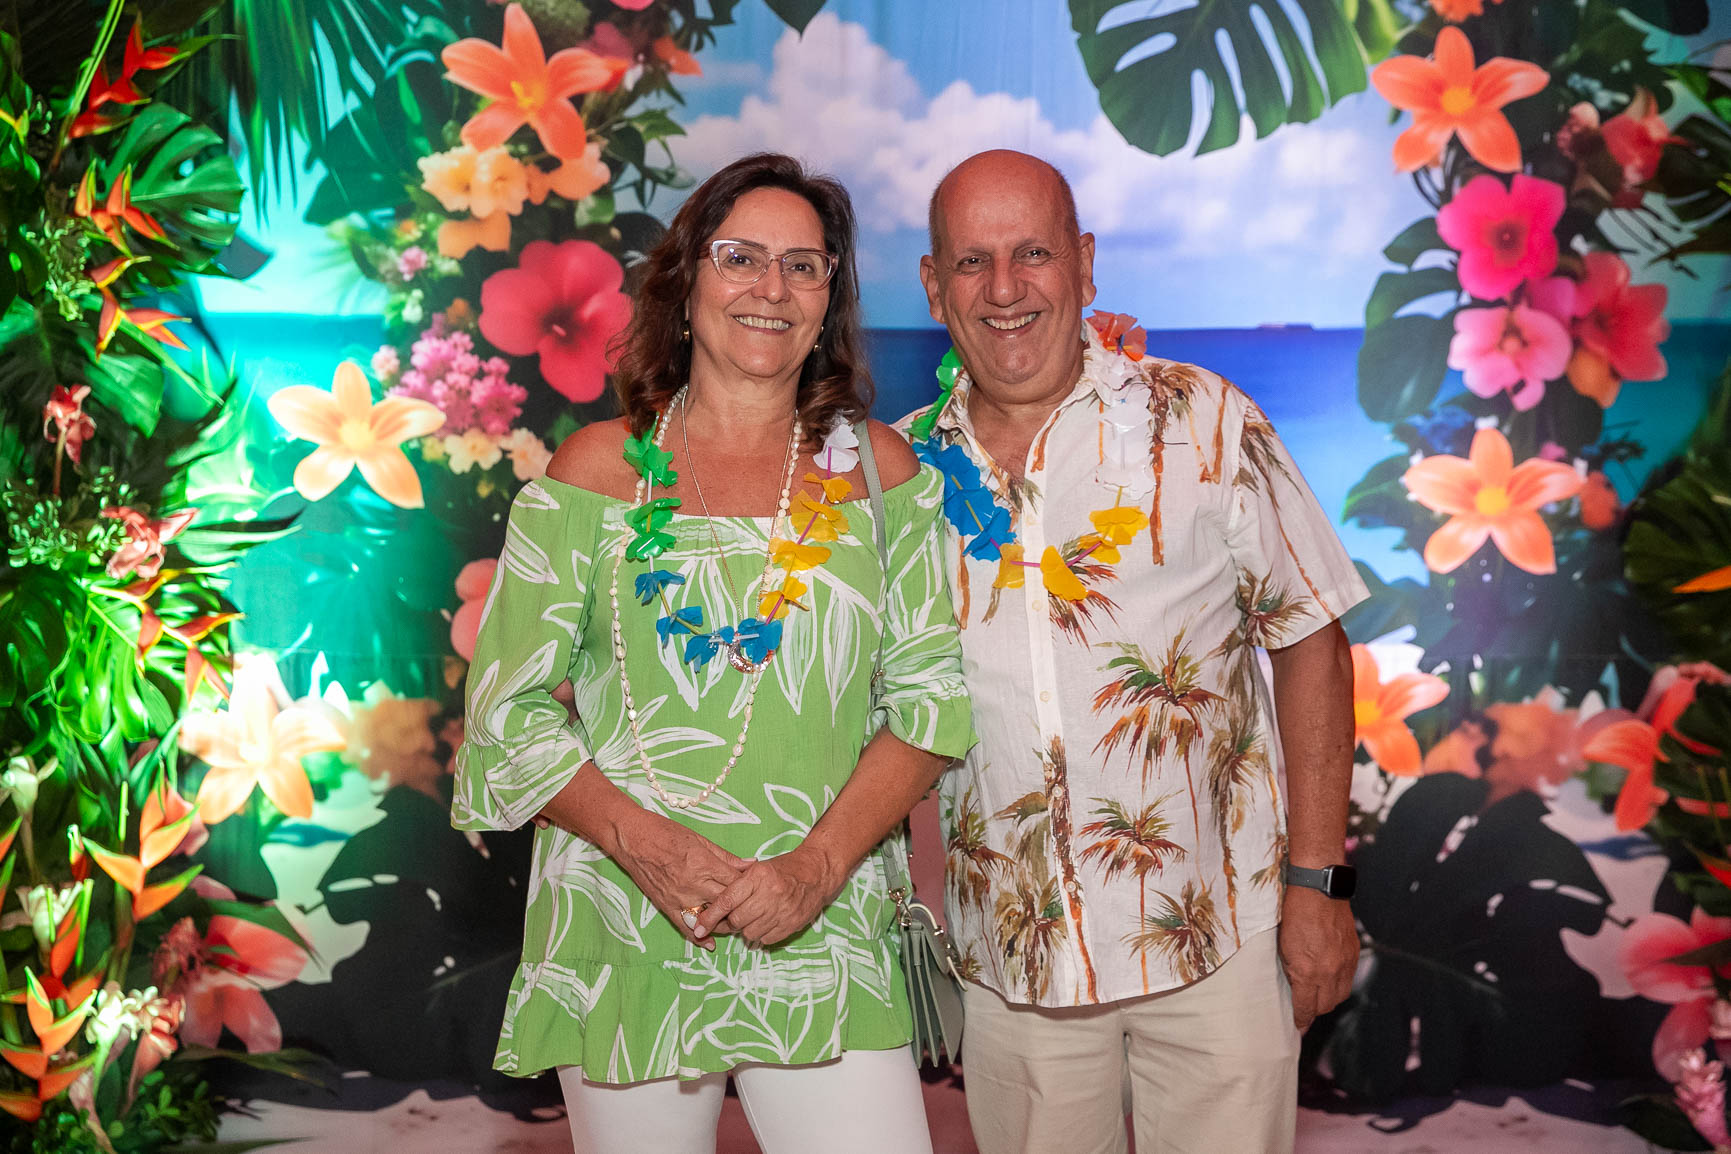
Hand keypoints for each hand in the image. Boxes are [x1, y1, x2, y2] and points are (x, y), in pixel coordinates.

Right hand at [611, 812, 750, 951]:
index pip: (735, 882)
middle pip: (726, 902)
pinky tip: (709, 943)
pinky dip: (698, 936)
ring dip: (723, 923)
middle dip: (740, 906)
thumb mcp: (699, 839)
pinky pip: (685, 926)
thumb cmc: (665, 833)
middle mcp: (693, 884)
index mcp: (704, 864)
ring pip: (709, 918)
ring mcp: (679, 898)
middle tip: (751, 909)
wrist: (632, 839)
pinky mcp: (666, 906)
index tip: (757, 889)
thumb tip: (751, 864)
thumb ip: (726, 856)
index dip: (748, 887)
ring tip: (736, 924)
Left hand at [693, 844, 846, 947]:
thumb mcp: (758, 869)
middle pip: (737, 920)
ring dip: (747, 929)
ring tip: (755, 917)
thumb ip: (737, 886)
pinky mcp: (792, 924)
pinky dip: (762, 934)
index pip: (727, 901)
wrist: (817, 873)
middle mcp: (769, 894)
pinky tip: (767, 922)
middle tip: (735, 916)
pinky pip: (766, 939)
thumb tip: (713, 910)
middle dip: (731, 922)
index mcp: (758, 877)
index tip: (699, 928)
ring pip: (750, 933)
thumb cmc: (783, 870)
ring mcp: (782, 911)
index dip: (711, 916)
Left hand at [1278, 885, 1358, 1030]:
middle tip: (1305, 1009)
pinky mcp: (1353, 952)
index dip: (1301, 1020)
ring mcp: (1344, 963)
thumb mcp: (1282, 946)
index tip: (1297, 1026)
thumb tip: (1293, 989)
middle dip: (1314, 1011)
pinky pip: (1349, 978)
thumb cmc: (1293, 914)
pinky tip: (1330, 979)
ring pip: (1340, 995)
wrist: (1318, 889)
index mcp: (1308, 972)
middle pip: (1325, 1006)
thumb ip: (1290, 970)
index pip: (1306, 1008)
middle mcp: (1330, 972)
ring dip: (1328, 999)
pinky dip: (1339, 983)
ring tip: (1317, 996)